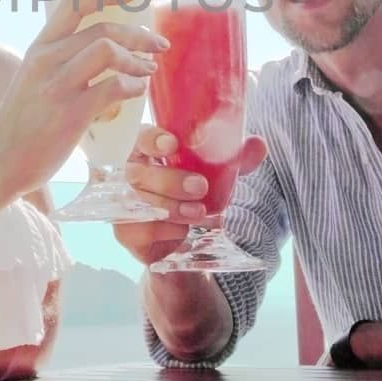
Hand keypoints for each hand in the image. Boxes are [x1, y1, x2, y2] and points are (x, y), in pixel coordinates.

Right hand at [0, 0, 167, 194]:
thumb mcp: (33, 81)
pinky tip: (137, 91)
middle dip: (138, 35)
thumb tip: (104, 58)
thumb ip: (60, 65)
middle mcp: (47, 61)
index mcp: (39, 49)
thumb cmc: (21, 124)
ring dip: (137, 59)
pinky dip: (132, 86)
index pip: (73, 5)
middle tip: (157, 45)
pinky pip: (112, 87)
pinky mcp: (71, 113)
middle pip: (102, 29)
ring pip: (108, 51)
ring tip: (148, 70)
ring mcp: (58, 86)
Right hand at [114, 125, 266, 266]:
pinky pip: (142, 228)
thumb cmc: (191, 195)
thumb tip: (259, 144)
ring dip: (172, 207)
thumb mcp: (215, 176)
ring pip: (140, 201)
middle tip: (201, 186)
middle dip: (170, 180)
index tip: (172, 144)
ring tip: (199, 212)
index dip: (152, 139)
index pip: (140, 138)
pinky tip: (183, 230)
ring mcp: (122, 203)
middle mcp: (129, 174)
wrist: (182, 243)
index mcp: (146, 151)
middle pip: (138, 172)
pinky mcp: (125, 231)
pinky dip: (166, 229)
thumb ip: (234, 160)